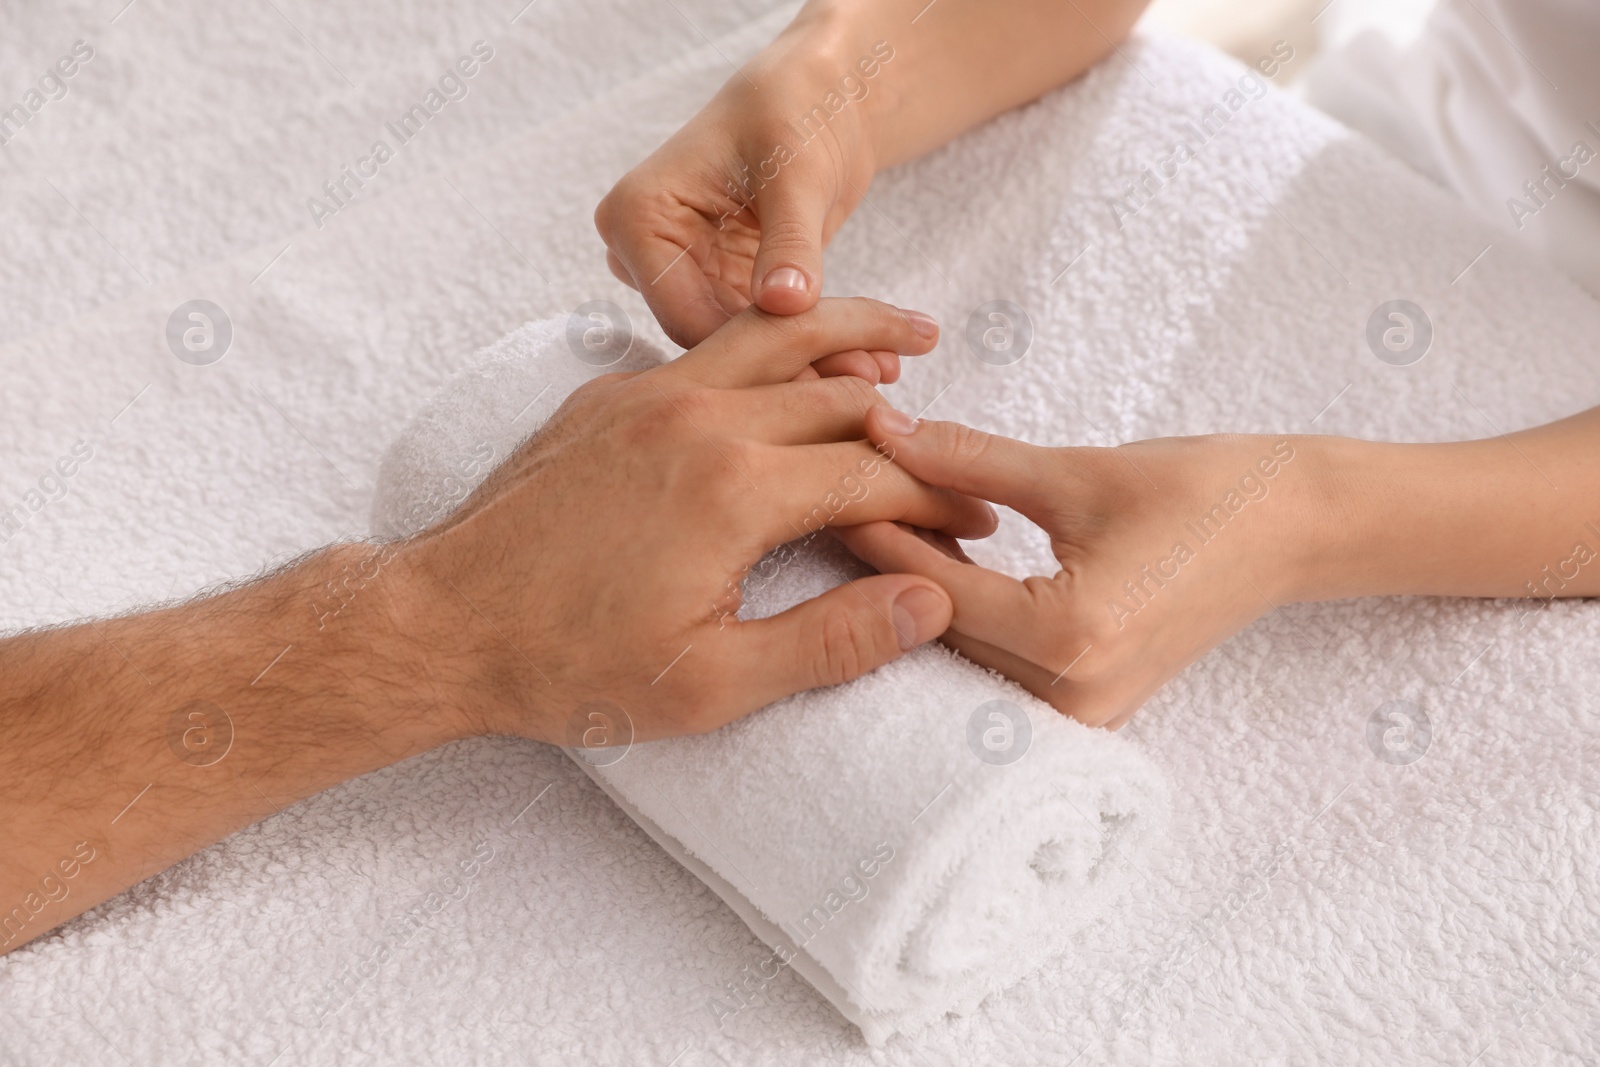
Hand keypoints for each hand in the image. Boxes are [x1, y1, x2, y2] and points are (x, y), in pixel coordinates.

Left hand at [390, 300, 996, 743]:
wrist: (442, 623)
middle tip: (962, 461)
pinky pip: (713, 349)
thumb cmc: (569, 667)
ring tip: (915, 333)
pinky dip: (775, 346)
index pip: (874, 474)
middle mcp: (699, 420)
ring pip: (778, 341)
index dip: (939, 502)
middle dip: (915, 431)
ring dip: (853, 337)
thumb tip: (930, 602)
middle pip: (841, 398)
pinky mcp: (612, 395)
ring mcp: (649, 395)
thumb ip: (831, 641)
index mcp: (734, 490)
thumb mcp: (711, 685)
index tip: (975, 525)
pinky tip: (798, 358)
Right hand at [594, 0, 1149, 359]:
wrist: (818, 98)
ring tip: (878, 371)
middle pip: (710, 337)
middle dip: (787, 362)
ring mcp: (677, 273)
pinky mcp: (715, 286)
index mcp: (636, 218)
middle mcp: (642, 253)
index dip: (754, 350)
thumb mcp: (797, 174)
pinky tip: (866, 359)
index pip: (685, 315)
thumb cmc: (797, 110)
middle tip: (865, 383)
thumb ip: (789, 242)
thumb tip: (782, 304)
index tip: (823, 374)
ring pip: (737, 345)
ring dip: (806, 362)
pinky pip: (757, 333)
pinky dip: (809, 347)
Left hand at [835, 409, 1322, 727]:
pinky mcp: (1092, 704)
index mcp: (1071, 636)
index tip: (829, 489)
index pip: (936, 587)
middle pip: (941, 627)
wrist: (1297, 529)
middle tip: (834, 504)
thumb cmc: (1206, 491)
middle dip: (888, 564)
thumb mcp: (1078, 470)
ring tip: (879, 520)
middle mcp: (1074, 693)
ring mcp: (1085, 711)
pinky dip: (967, 610)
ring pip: (965, 649)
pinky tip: (941, 555)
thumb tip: (883, 430)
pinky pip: (1001, 660)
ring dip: (922, 588)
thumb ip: (970, 458)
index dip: (875, 534)